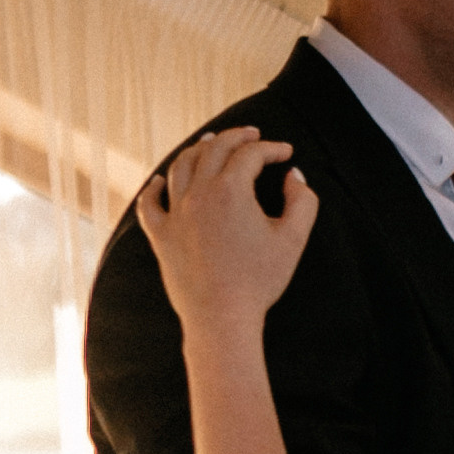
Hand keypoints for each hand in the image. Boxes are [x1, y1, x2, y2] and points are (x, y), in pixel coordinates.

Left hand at [139, 128, 317, 338]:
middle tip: (252, 135)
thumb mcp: (293, 240)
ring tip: (209, 143)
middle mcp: (198, 193)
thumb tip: (294, 176)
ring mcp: (175, 213)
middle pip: (214, 149)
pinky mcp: (161, 236)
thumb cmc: (259, 281)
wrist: (222, 318)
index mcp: (231, 190)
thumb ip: (303, 201)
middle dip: (236, 137)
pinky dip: (154, 187)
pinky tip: (159, 181)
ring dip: (198, 149)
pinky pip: (150, 203)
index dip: (271, 148)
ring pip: (181, 166)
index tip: (285, 153)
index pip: (250, 154)